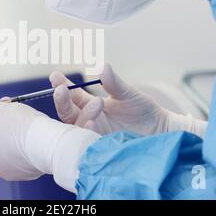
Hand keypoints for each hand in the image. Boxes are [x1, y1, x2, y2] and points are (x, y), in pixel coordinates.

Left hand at [0, 97, 99, 191]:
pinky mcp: (22, 174)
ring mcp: (4, 171)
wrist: (45, 144)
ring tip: (23, 122)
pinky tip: (30, 136)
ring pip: (4, 146)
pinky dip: (22, 145)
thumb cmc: (18, 125)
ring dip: (10, 134)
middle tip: (11, 109)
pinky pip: (18, 156)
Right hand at [50, 64, 206, 137]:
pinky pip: (88, 143)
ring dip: (83, 115)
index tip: (55, 76)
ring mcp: (94, 135)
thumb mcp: (128, 94)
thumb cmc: (142, 111)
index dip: (62, 86)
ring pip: (77, 127)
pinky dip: (89, 133)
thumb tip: (102, 66)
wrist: (160, 131)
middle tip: (61, 90)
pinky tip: (93, 124)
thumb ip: (113, 83)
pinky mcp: (100, 148)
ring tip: (97, 103)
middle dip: (62, 101)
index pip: (72, 95)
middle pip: (67, 112)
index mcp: (91, 105)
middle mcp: (89, 120)